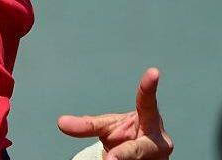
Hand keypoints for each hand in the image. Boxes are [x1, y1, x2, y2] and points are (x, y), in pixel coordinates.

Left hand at [57, 68, 173, 159]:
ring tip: (109, 158)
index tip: (153, 70)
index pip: (147, 102)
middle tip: (111, 159)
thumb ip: (87, 125)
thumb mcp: (106, 128)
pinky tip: (113, 159)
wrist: (141, 159)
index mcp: (148, 119)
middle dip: (124, 154)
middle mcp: (159, 140)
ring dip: (118, 159)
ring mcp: (160, 158)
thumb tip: (60, 122)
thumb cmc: (125, 137)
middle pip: (138, 148)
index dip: (149, 87)